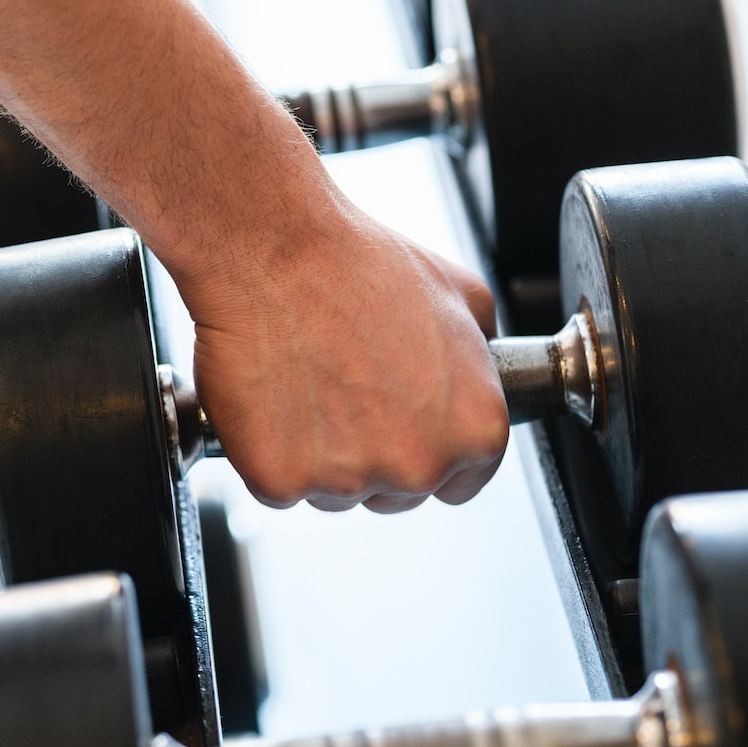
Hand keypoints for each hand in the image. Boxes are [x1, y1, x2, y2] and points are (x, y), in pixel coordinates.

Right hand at [184, 196, 508, 512]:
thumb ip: (482, 357)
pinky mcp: (280, 480)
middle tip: (342, 389)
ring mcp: (347, 480)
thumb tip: (480, 370)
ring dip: (316, 454)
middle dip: (370, 454)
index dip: (424, 448)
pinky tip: (271, 399)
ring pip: (332, 493)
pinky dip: (266, 451)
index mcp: (475, 429)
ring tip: (304, 383)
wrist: (276, 252)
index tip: (396, 423)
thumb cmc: (358, 264)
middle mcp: (418, 465)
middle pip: (394, 494)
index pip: (459, 481)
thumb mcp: (461, 293)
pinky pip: (276, 486)